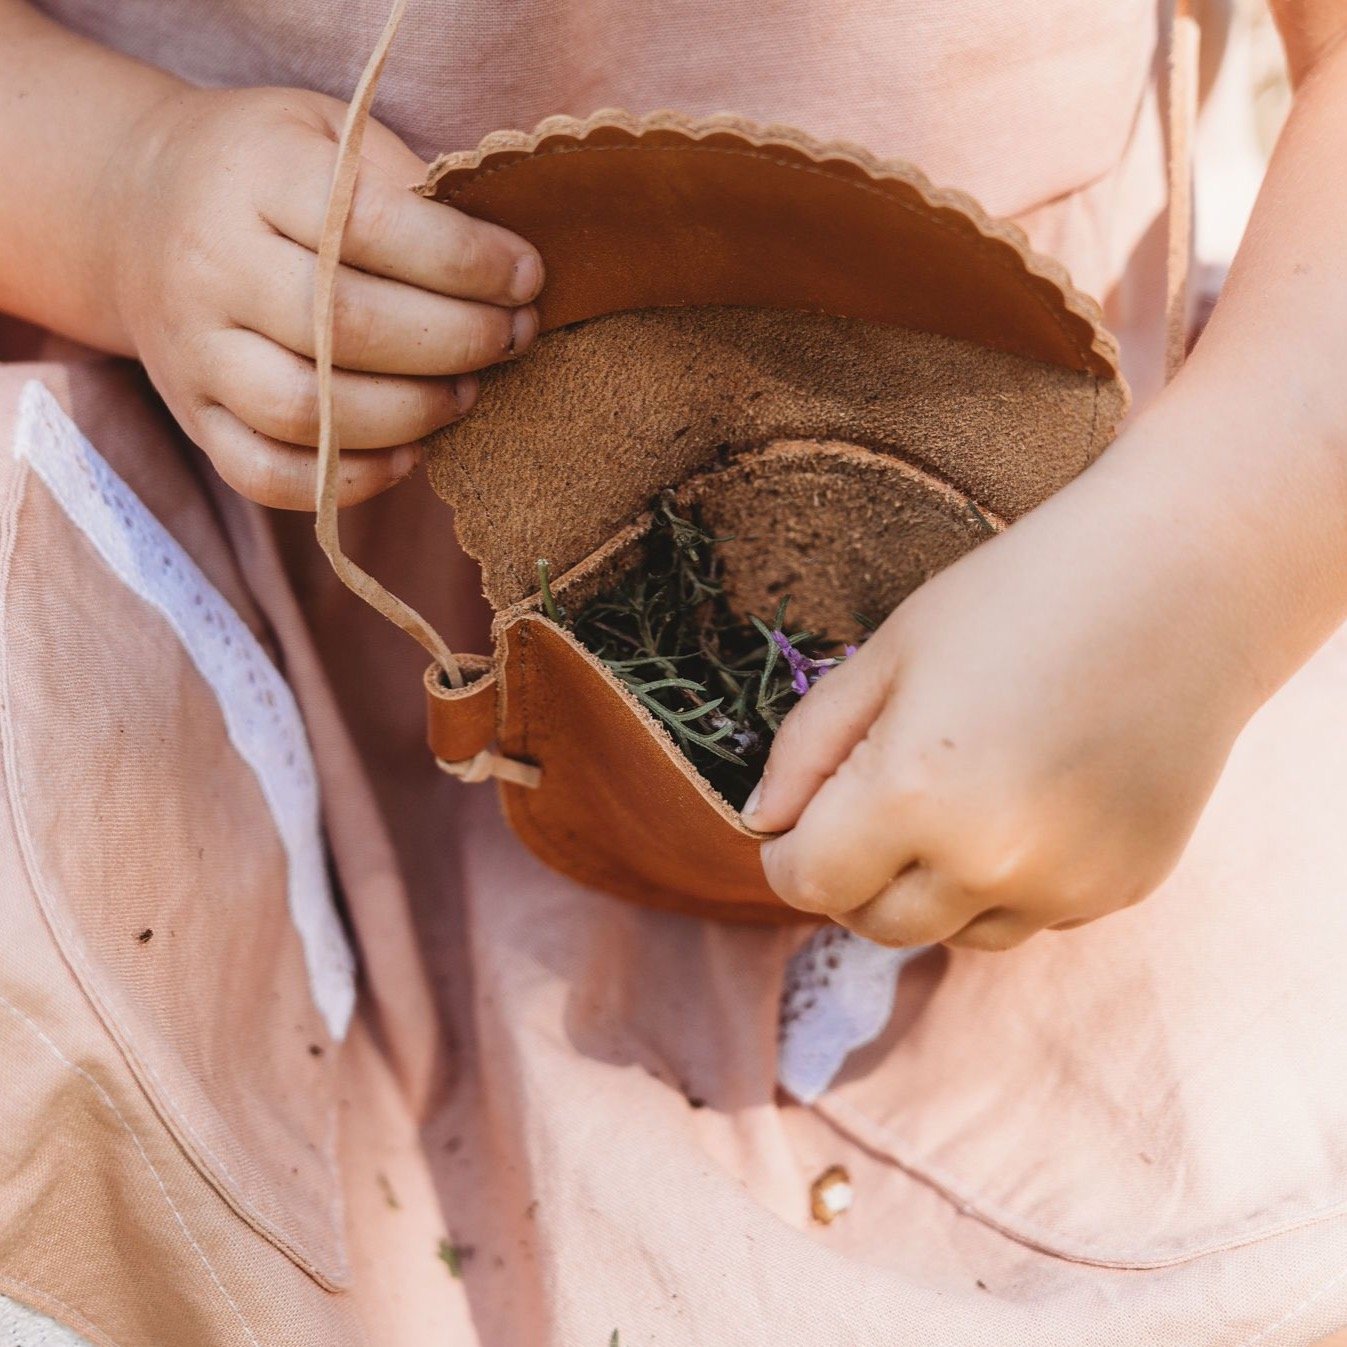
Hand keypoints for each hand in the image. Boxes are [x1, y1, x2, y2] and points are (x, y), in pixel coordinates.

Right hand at [105, 85, 542, 507]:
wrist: (133, 208)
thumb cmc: (265, 171)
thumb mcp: (328, 133)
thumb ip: (406, 185)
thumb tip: (503, 265)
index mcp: (253, 175)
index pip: (369, 226)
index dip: (466, 262)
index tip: (527, 277)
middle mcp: (211, 265)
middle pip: (344, 328)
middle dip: (455, 341)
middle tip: (510, 338)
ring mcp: (195, 352)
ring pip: (308, 412)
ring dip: (411, 414)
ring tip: (465, 393)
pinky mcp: (193, 418)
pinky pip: (267, 475)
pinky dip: (350, 480)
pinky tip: (407, 454)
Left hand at [743, 431, 1268, 949]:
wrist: (1184, 581)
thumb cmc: (1019, 596)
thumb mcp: (888, 653)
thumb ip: (808, 748)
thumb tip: (762, 823)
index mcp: (914, 796)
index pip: (808, 883)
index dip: (786, 854)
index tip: (797, 820)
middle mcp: (991, 861)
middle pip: (874, 923)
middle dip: (851, 876)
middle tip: (870, 804)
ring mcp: (1066, 885)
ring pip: (953, 933)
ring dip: (929, 888)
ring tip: (957, 795)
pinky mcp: (1121, 889)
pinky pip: (1029, 917)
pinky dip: (1007, 881)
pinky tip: (1028, 800)